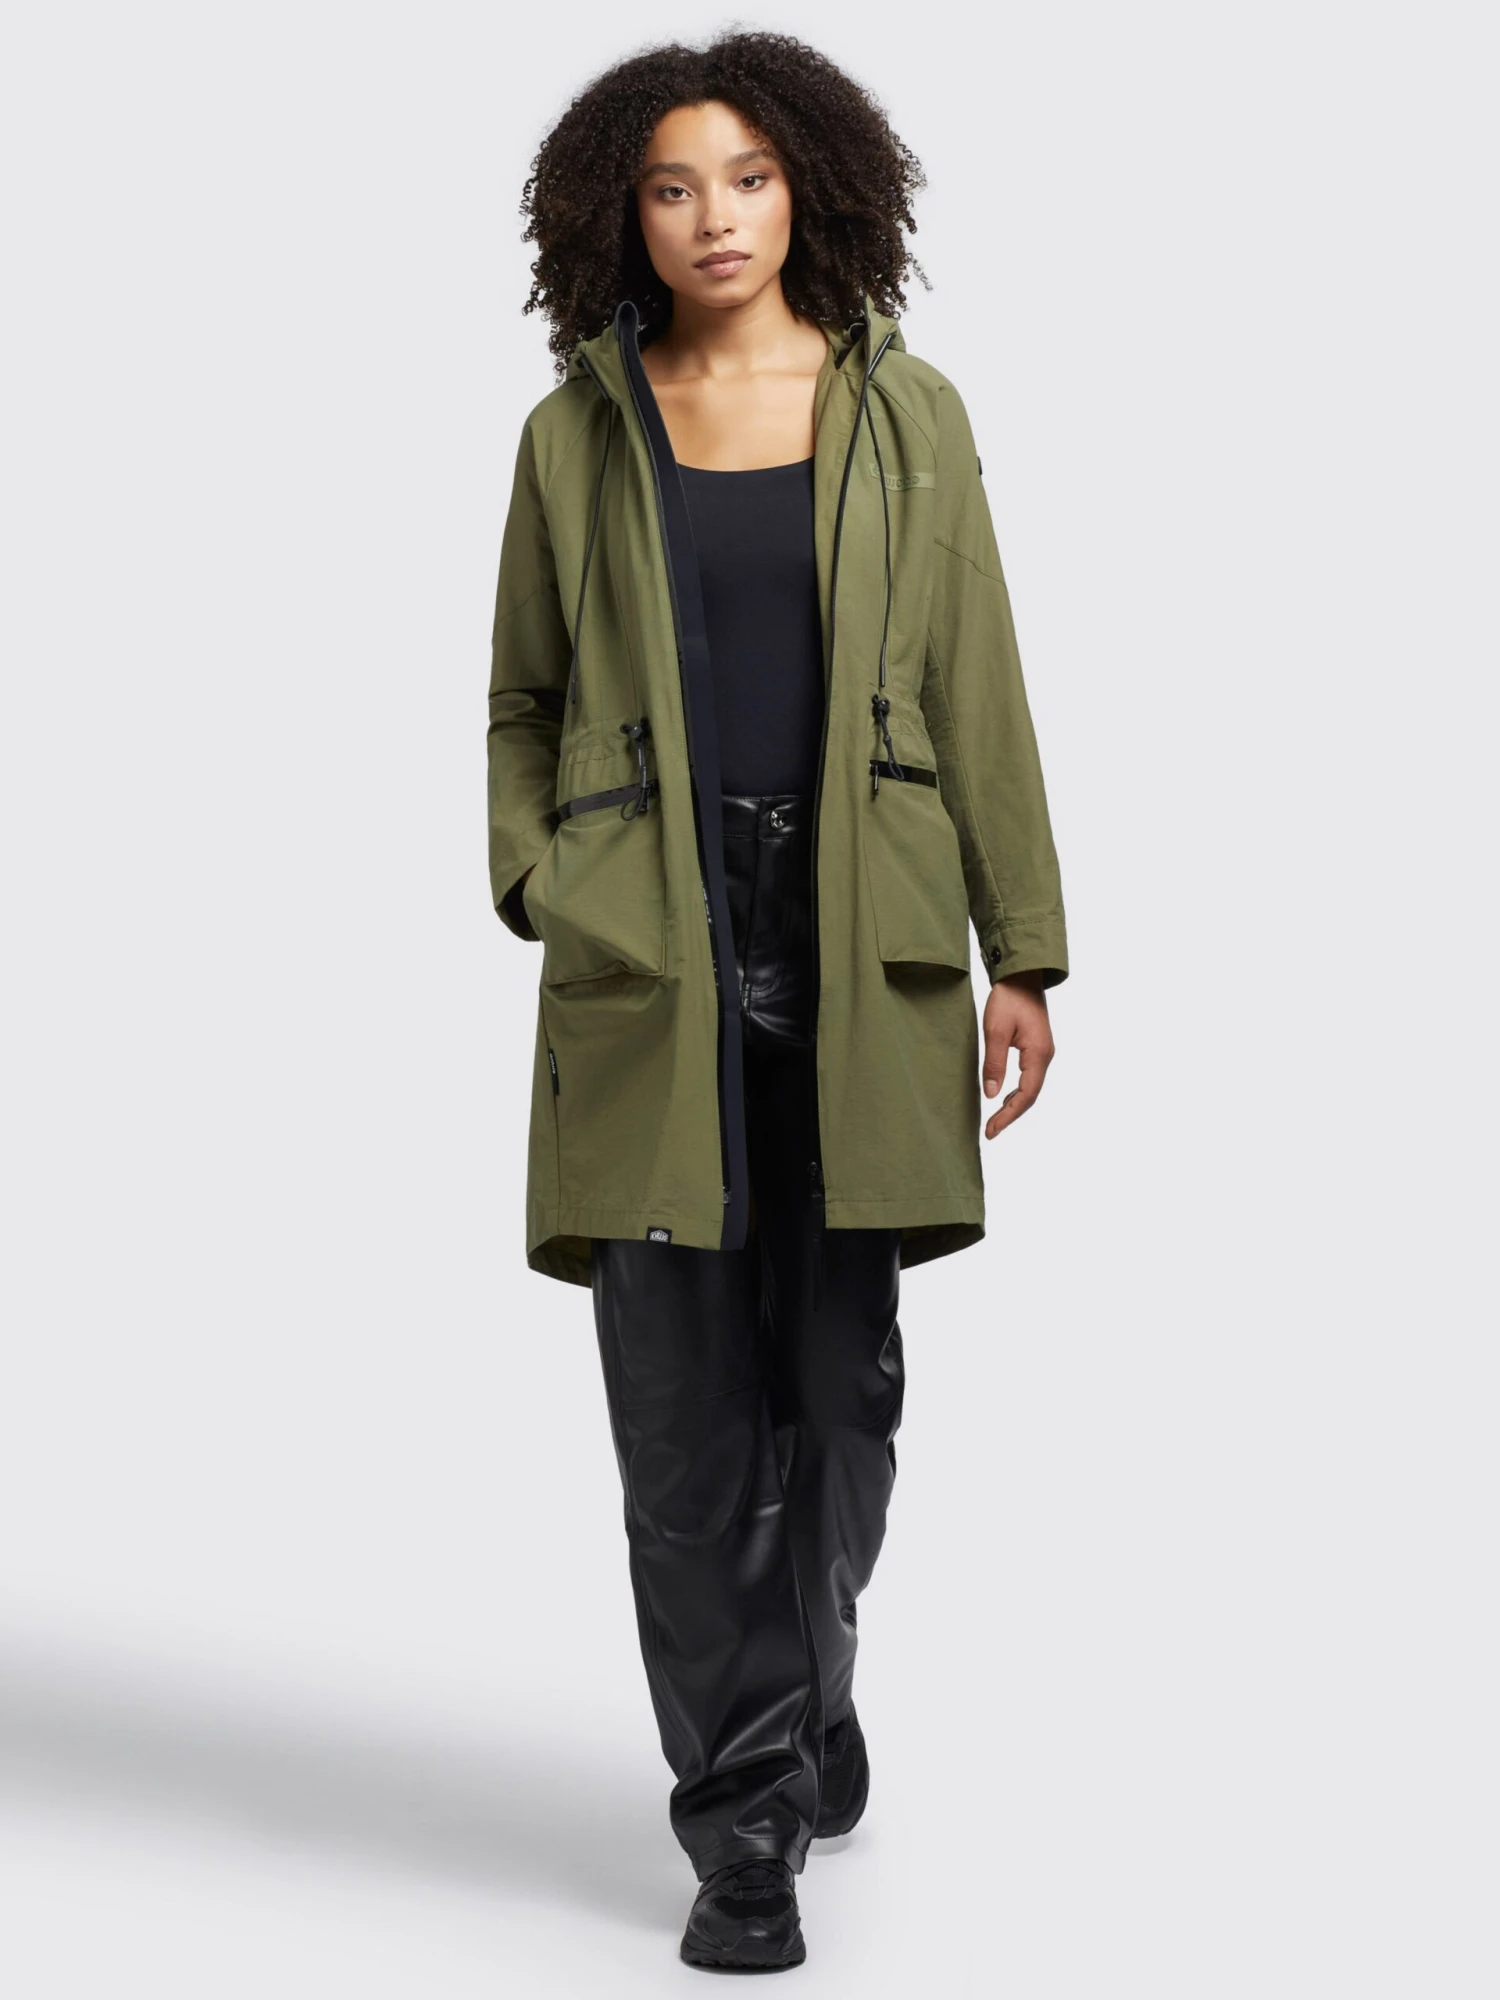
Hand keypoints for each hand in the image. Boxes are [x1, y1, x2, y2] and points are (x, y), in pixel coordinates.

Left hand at [981, 972, 1054, 1137]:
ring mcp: (1043, 1053)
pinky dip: (1017, 1092)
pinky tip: (1004, 1097)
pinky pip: (1030, 1077)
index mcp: (1038, 1054)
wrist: (1022, 975)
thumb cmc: (1008, 998)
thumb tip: (992, 1095)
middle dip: (1010, 1115)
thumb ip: (994, 1063)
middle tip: (990, 1131)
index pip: (1026, 1095)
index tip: (991, 1130)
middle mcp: (1045, 1056)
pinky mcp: (1037, 1048)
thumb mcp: (995, 1031)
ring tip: (995, 1120)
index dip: (1008, 1116)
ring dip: (1014, 1105)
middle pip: (1030, 1096)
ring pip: (1031, 1088)